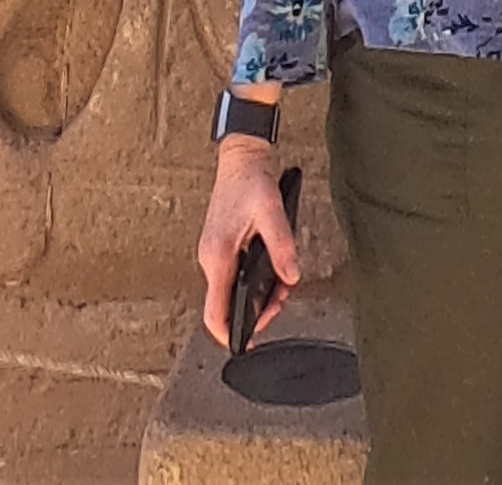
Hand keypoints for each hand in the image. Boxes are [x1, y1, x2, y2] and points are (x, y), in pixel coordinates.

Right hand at [197, 138, 297, 345]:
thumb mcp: (271, 212)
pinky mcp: (220, 247)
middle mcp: (211, 259)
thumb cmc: (250, 181)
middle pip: (225, 304)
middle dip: (253, 312)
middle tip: (277, 305)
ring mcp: (214, 253)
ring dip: (256, 294)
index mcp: (218, 256)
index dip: (228, 333)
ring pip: (231, 290)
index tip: (245, 344)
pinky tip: (270, 272)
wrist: (240, 158)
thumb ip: (281, 246)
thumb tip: (290, 277)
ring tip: (280, 286)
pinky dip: (251, 280)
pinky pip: (233, 275)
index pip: (214, 311)